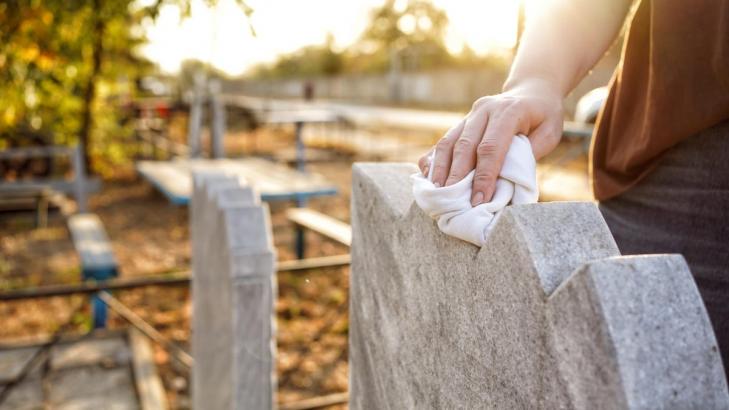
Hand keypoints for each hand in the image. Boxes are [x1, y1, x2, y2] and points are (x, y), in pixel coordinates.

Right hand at [418, 78, 563, 205]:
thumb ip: (528, 155)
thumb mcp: (548, 134)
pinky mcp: (462, 121)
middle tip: (452, 201)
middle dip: (457, 176)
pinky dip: (434, 159)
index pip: (490, 147)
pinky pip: (444, 140)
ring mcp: (470, 114)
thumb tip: (504, 183)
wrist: (532, 91)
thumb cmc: (543, 117)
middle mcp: (485, 109)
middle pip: (464, 145)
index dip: (483, 175)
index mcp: (508, 111)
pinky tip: (428, 176)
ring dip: (440, 169)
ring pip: (449, 141)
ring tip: (437, 191)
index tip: (479, 200)